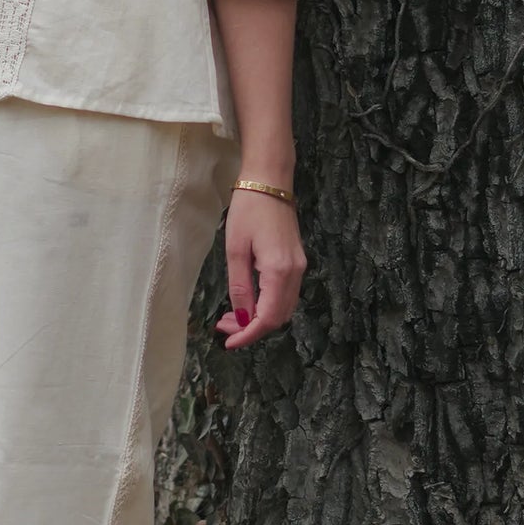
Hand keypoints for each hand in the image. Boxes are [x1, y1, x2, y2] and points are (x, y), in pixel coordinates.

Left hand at [215, 187, 305, 348]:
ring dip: (259, 318)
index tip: (229, 343)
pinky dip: (267, 304)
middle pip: (278, 317)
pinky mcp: (296, 261)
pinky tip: (247, 302)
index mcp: (279, 271)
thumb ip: (239, 287)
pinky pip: (285, 294)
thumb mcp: (235, 250)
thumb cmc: (248, 210)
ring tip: (231, 317)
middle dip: (252, 329)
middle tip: (224, 328)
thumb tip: (241, 317)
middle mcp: (295, 272)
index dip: (249, 335)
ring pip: (283, 308)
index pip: (267, 317)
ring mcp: (299, 267)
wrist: (269, 182)